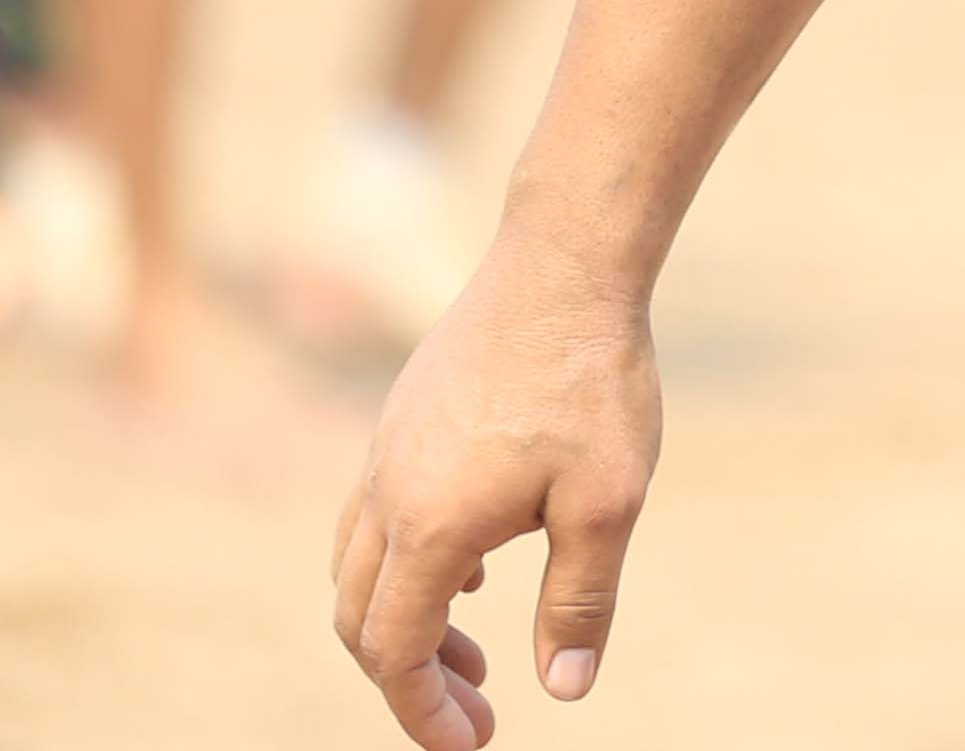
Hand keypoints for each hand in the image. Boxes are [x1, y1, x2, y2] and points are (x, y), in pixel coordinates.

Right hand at [331, 255, 663, 741]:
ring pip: (358, 566)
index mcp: (428, 524)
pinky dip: (407, 564)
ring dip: (404, 622)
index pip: (394, 652)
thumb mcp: (607, 503)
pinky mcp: (402, 416)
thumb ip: (580, 602)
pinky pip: (374, 515)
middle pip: (360, 619)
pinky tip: (475, 565)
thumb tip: (564, 689)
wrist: (564, 261)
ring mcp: (386, 447)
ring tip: (473, 650)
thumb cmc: (591, 380)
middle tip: (478, 711)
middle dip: (408, 681)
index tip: (473, 743)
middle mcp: (386, 489)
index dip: (423, 714)